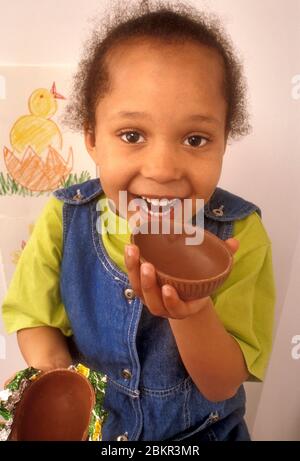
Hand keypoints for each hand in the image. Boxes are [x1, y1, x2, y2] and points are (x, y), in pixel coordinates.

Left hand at [124, 238, 238, 319]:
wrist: (186, 296)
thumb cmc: (199, 284)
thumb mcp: (212, 275)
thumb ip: (223, 260)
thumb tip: (235, 242)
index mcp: (183, 308)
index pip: (175, 308)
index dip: (171, 301)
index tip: (169, 288)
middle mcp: (164, 307)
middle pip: (152, 300)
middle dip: (148, 284)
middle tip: (148, 265)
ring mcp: (150, 298)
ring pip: (138, 289)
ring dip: (134, 271)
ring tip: (133, 250)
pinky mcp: (141, 287)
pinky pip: (133, 279)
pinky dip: (130, 265)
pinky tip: (129, 248)